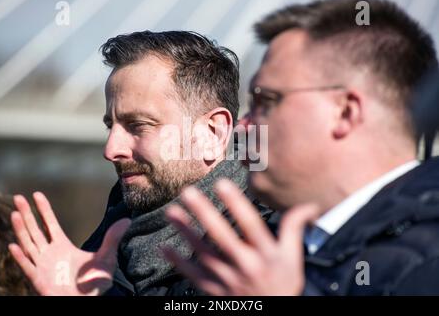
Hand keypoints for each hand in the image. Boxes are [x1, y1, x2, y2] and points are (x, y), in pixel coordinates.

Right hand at [8, 192, 130, 295]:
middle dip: (27, 214)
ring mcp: (43, 266)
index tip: (36, 194)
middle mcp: (50, 254)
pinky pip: (28, 268)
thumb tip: (127, 220)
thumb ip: (113, 239)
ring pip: (28, 244)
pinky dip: (20, 257)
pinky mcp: (40, 280)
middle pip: (34, 230)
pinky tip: (14, 246)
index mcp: (62, 246)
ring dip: (21, 229)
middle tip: (18, 197)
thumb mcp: (107, 257)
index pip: (50, 224)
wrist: (87, 300)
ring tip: (15, 213)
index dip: (43, 209)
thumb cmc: (95, 282)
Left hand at [162, 179, 320, 295]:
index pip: (250, 224)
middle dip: (203, 213)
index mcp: (266, 254)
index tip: (221, 183)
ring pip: (202, 252)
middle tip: (187, 192)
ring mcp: (228, 279)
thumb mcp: (293, 259)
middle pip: (221, 235)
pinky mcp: (214, 291)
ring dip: (185, 231)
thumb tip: (310, 205)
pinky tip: (164, 246)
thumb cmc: (283, 286)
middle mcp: (246, 265)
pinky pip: (193, 275)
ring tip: (171, 211)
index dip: (235, 203)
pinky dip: (178, 261)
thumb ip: (295, 230)